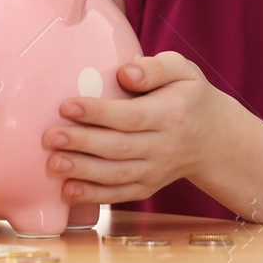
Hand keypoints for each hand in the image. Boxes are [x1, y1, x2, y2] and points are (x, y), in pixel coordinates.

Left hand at [42, 50, 236, 204]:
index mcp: (172, 114)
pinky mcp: (148, 187)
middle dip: (82, 143)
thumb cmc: (189, 96)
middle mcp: (165, 146)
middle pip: (119, 148)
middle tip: (49, 136)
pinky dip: (93, 196)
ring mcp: (156, 171)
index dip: (99, 113)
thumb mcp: (183, 70)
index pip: (132, 116)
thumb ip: (155, 67)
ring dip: (82, 171)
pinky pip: (119, 194)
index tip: (67, 105)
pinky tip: (67, 190)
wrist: (212, 138)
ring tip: (52, 163)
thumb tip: (125, 73)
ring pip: (116, 175)